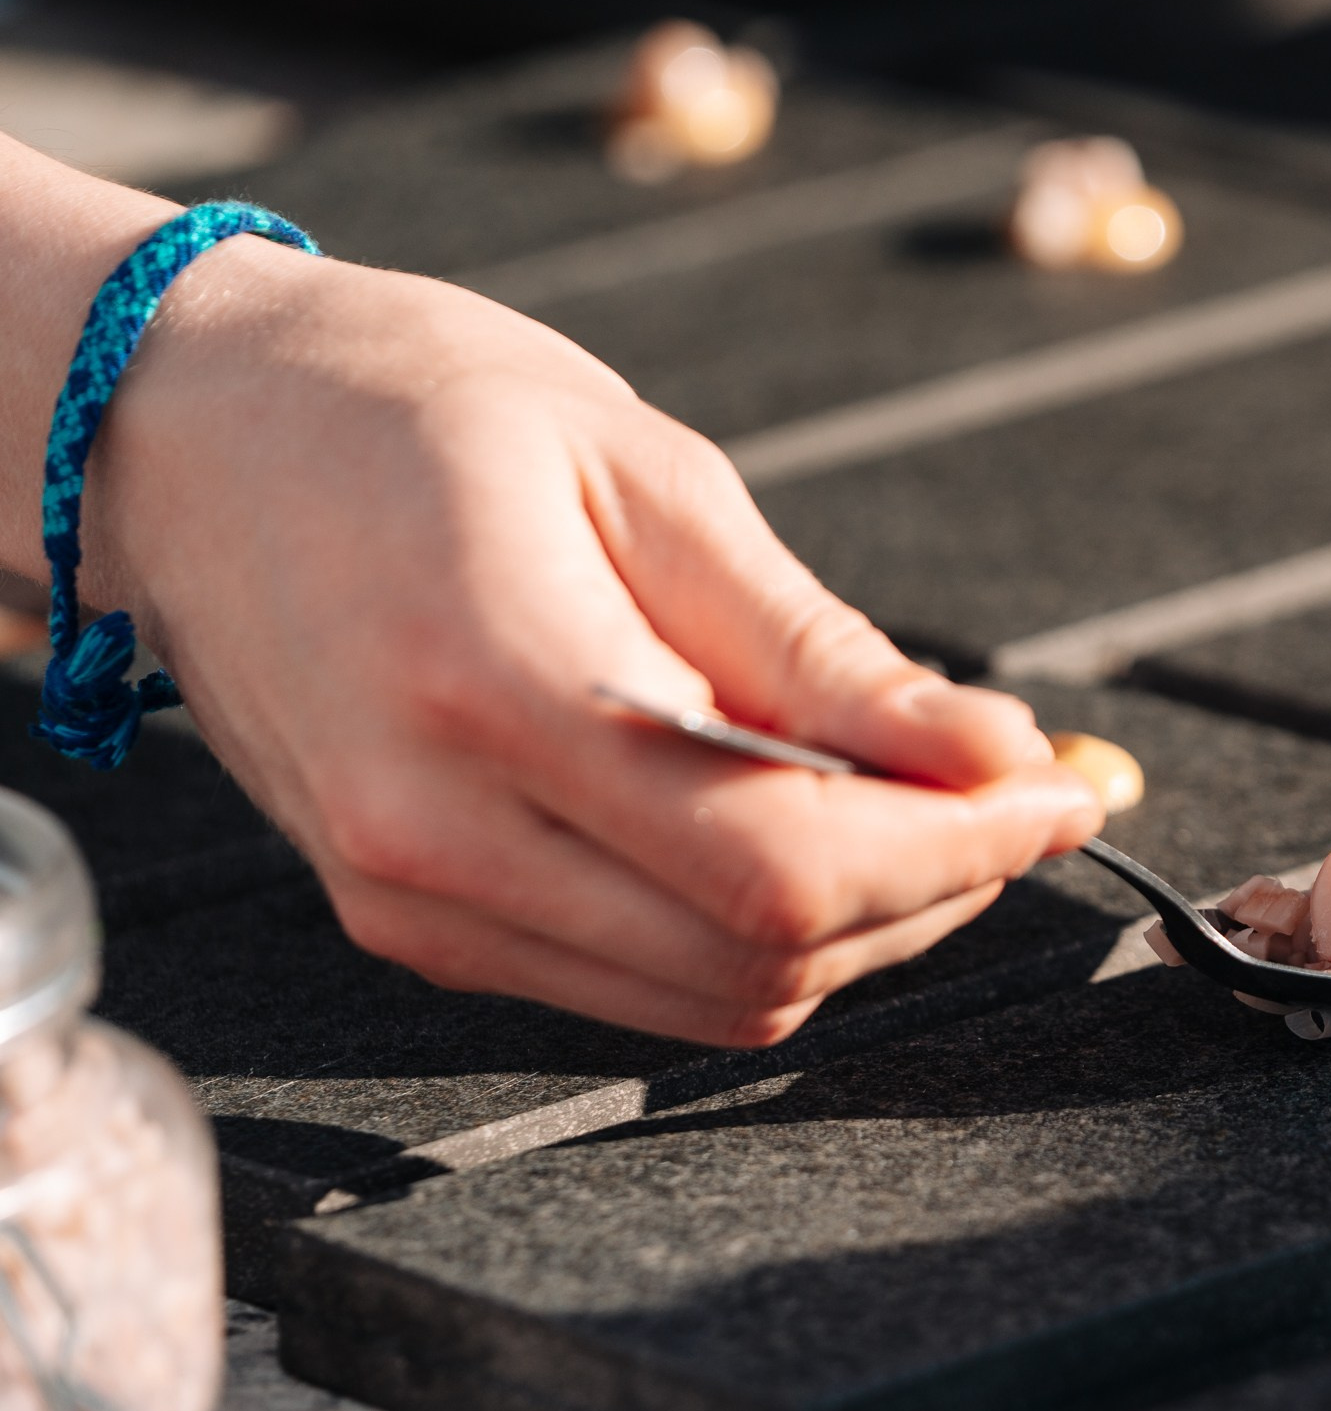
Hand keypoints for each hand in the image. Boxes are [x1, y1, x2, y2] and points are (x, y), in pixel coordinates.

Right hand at [86, 242, 1103, 1044]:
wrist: (183, 435)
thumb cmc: (416, 407)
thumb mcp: (650, 477)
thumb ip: (824, 649)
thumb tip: (993, 753)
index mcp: (495, 688)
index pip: (783, 862)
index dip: (961, 849)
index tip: (1066, 791)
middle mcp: (431, 835)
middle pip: (759, 960)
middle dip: (935, 893)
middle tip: (1015, 793)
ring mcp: (406, 900)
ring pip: (708, 1003)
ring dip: (858, 931)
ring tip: (926, 813)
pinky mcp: (406, 923)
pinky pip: (632, 988)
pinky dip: (754, 940)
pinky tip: (804, 837)